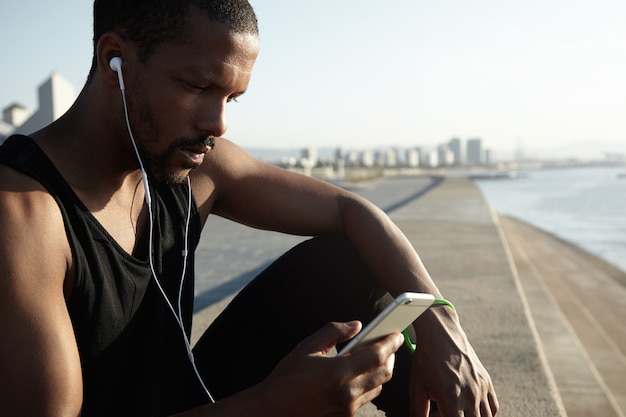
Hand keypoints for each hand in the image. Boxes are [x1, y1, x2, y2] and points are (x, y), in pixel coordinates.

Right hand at [262, 321, 403, 416]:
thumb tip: (356, 325)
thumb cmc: (286, 378)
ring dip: (381, 372)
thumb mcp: (306, 348)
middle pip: (384, 373)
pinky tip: (360, 375)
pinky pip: (366, 400)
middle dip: (391, 357)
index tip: (397, 334)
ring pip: (378, 388)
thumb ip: (333, 332)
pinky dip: (368, 385)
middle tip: (390, 344)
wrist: (272, 410)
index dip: (390, 343)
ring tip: (377, 357)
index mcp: (337, 372)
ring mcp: (347, 409)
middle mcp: (346, 393)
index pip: (376, 356)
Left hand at [410, 310, 498, 415]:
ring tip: (453, 410)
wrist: (440, 335)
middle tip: (442, 412)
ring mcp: (481, 389)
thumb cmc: (427, 359)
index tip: (437, 415)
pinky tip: (468, 408)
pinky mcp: (487, 382)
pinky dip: (484, 413)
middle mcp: (470, 395)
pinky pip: (493, 408)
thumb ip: (418, 411)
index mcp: (451, 398)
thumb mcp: (417, 387)